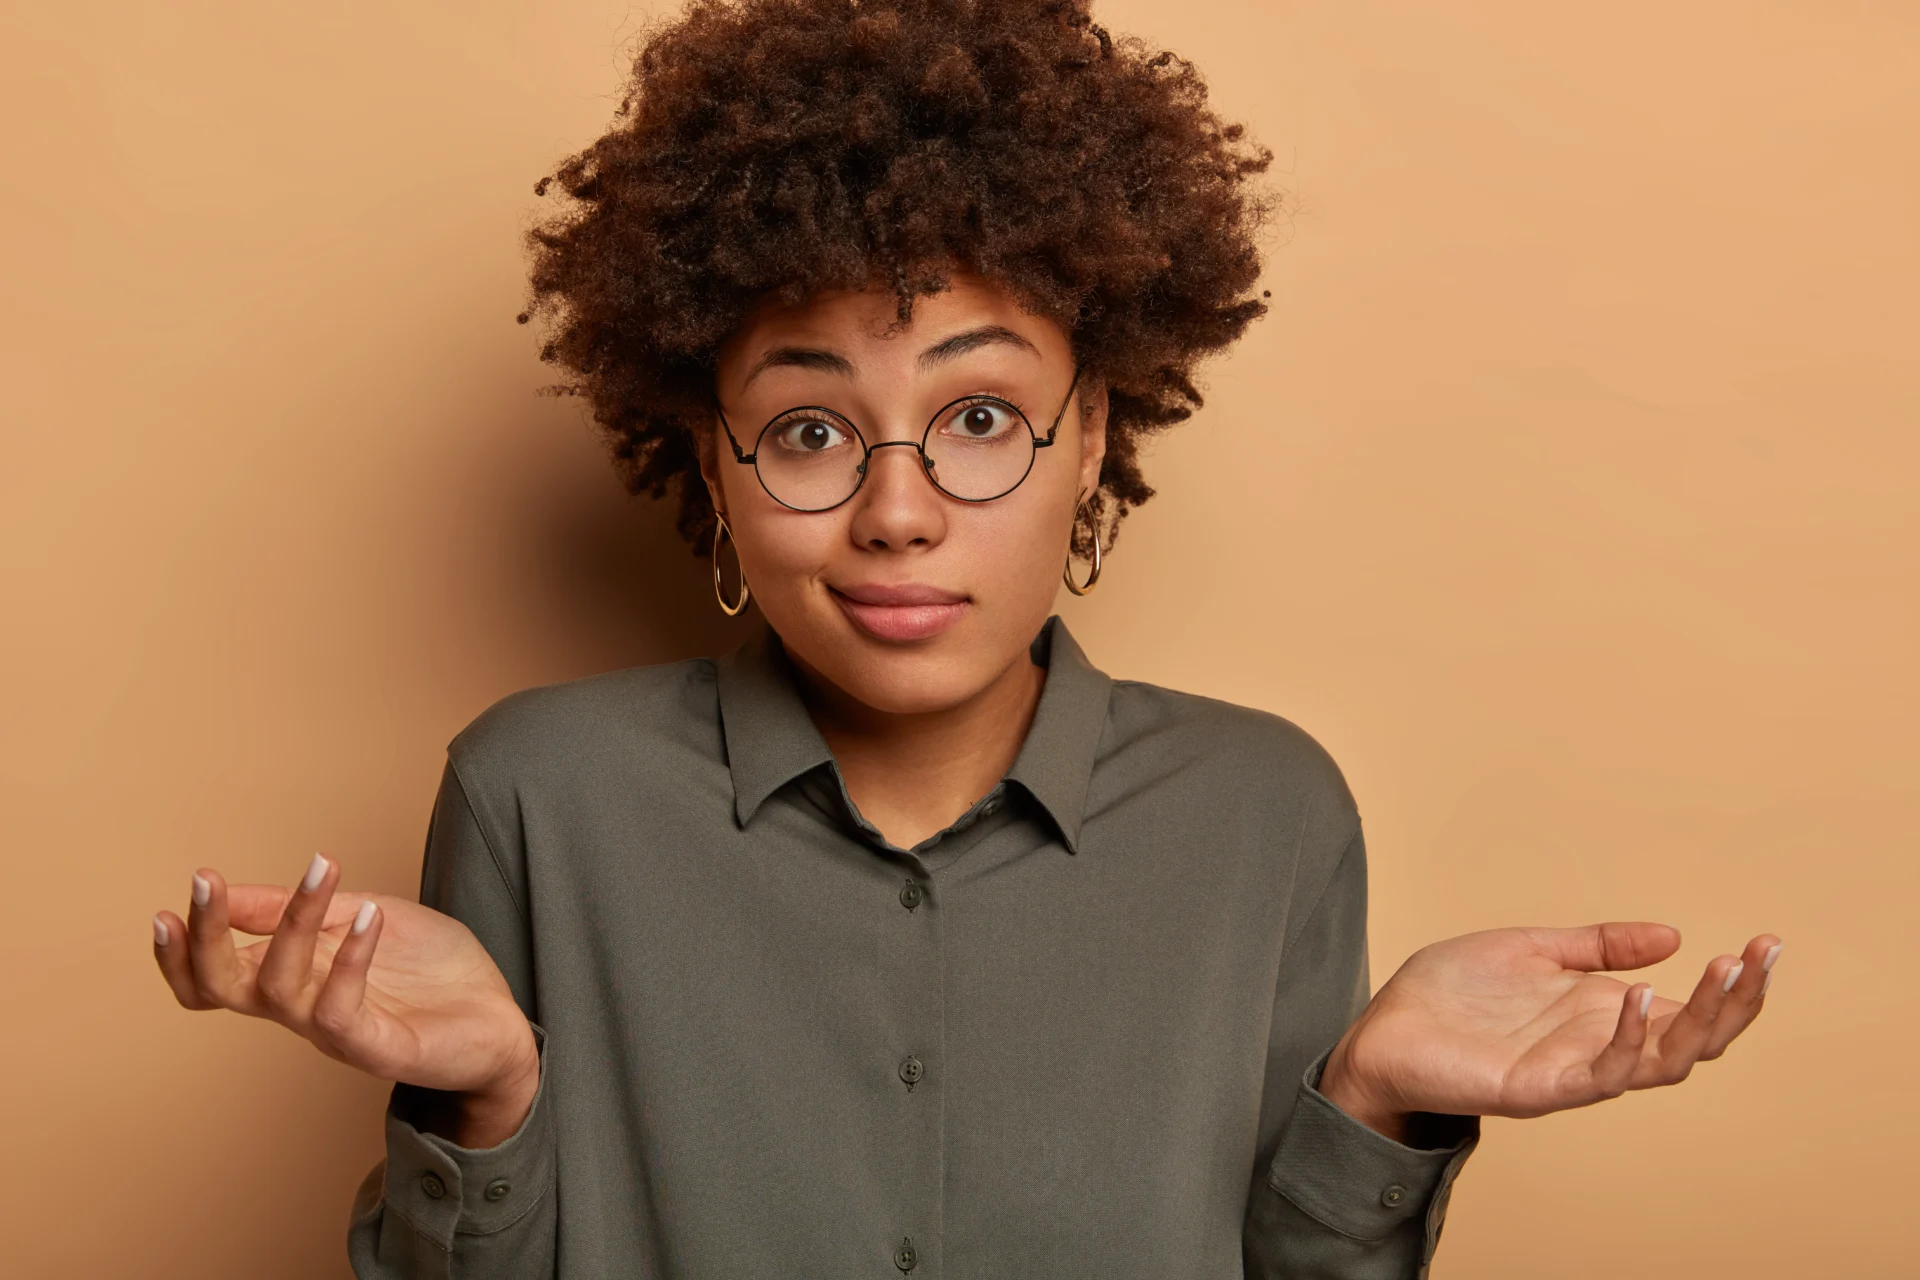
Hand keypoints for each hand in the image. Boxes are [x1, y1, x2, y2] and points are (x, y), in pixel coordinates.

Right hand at [152, 855, 538, 1146]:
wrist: (500, 1023)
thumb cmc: (431, 972)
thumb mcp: (364, 919)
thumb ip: (306, 910)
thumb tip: (234, 890)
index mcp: (292, 979)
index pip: (213, 976)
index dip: (182, 948)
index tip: (180, 894)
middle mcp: (301, 1008)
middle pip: (222, 987)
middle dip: (203, 938)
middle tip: (205, 882)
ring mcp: (335, 1033)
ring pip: (279, 989)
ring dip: (292, 923)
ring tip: (322, 868)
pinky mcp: (376, 1050)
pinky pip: (340, 1011)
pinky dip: (349, 960)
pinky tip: (368, 918)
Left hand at [1318, 923, 1779, 1140]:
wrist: (1383, 1031)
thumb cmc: (1452, 995)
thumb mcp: (1533, 950)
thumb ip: (1597, 945)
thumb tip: (1672, 935)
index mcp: (1603, 1014)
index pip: (1690, 1009)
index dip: (1734, 982)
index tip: (1766, 942)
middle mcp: (1600, 1046)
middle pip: (1695, 1038)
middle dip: (1738, 1000)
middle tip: (1763, 954)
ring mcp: (1574, 1071)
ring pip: (1664, 1062)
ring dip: (1700, 1020)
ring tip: (1724, 970)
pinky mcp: (1538, 1089)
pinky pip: (1600, 1075)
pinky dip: (1625, 1038)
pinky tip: (1635, 996)